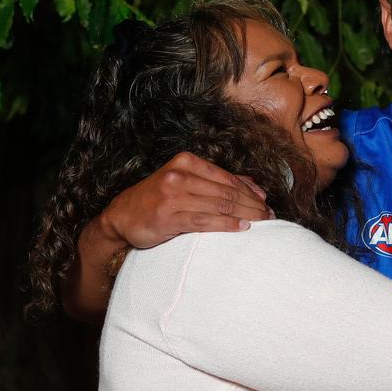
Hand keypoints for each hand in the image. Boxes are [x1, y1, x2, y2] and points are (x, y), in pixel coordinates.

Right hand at [100, 151, 273, 248]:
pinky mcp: (169, 217)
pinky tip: (242, 228)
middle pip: (228, 191)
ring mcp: (173, 195)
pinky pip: (206, 221)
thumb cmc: (158, 200)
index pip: (228, 178)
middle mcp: (180, 175)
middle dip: (253, 205)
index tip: (267, 203)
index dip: (252, 192)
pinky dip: (228, 224)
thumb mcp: (185, 182)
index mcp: (186, 162)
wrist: (121, 217)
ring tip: (262, 223)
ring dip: (246, 215)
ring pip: (221, 205)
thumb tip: (254, 187)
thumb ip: (217, 182)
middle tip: (270, 216)